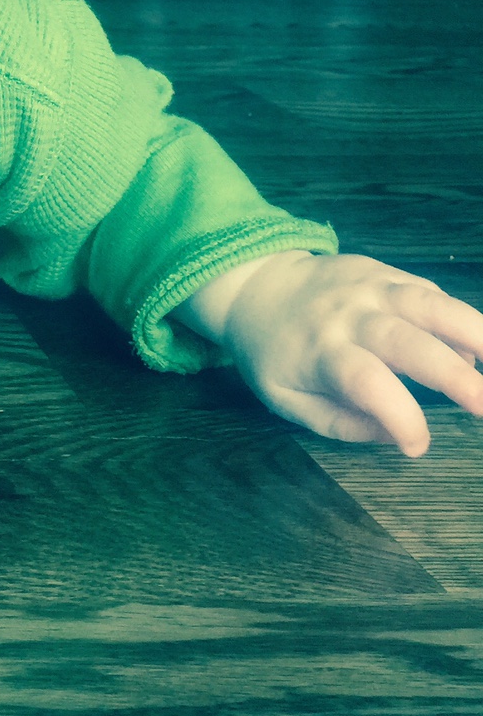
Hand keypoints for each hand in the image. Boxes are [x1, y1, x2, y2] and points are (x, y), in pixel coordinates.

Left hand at [178, 250, 482, 455]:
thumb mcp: (287, 398)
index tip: (418, 445)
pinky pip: (427, 291)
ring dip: (472, 331)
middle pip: (408, 342)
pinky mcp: (382, 271)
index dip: (399, 416)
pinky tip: (473, 344)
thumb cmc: (272, 352)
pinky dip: (457, 317)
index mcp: (320, 352)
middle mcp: (349, 315)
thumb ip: (340, 423)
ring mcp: (368, 286)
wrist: (254, 284)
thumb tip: (396, 438)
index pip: (366, 383)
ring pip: (428, 303)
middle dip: (455, 376)